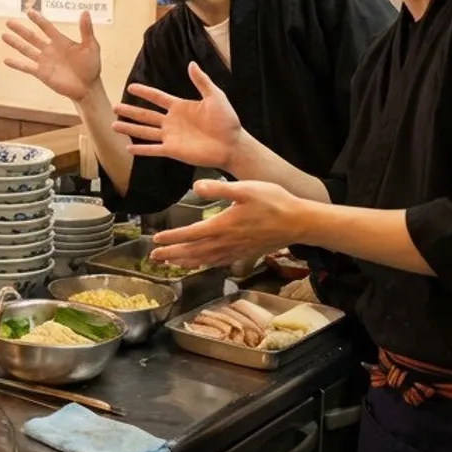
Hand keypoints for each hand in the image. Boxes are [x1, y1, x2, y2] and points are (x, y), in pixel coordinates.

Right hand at [2, 10, 101, 101]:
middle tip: (8, 22)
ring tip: (4, 35)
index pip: (46, 27)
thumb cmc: (91, 66)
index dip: (38, 20)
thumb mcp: (91, 46)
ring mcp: (44, 61)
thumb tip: (85, 12)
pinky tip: (6, 60)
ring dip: (15, 43)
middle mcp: (50, 49)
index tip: (29, 12)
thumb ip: (86, 30)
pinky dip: (17, 64)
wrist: (88, 87)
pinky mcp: (42, 74)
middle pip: (32, 37)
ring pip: (26, 50)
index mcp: (61, 41)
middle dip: (20, 30)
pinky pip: (27, 68)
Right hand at [114, 61, 241, 170]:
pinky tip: (128, 148)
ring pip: (145, 131)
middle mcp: (172, 121)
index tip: (131, 87)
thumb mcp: (216, 96)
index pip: (157, 97)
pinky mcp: (173, 150)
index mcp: (180, 107)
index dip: (144, 92)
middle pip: (146, 114)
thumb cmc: (227, 121)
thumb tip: (191, 64)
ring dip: (130, 128)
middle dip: (130, 111)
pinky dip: (141, 149)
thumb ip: (201, 82)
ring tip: (114, 125)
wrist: (232, 145)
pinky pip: (153, 149)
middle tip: (114, 107)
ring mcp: (171, 136)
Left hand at [148, 179, 302, 268]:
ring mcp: (235, 250)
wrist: (298, 222)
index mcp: (222, 225)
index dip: (171, 238)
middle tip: (153, 258)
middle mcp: (226, 242)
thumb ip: (218, 189)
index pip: (190, 234)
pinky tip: (199, 265)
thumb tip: (196, 186)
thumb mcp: (245, 189)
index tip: (156, 241)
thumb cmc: (273, 202)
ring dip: (185, 262)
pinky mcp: (244, 253)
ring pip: (204, 260)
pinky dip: (204, 265)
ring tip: (170, 264)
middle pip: (192, 252)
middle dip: (171, 255)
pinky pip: (218, 263)